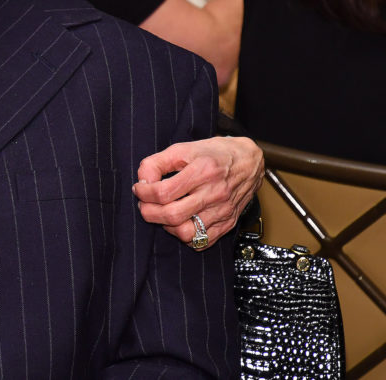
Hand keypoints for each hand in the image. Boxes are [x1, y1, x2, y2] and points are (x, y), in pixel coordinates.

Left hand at [132, 136, 263, 248]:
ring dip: (167, 226)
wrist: (249, 161)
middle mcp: (215, 194)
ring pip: (187, 233)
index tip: (139, 189)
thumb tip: (142, 181)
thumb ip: (157, 163)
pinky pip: (202, 241)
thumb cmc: (214, 154)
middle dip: (149, 213)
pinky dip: (185, 236)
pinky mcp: (228, 223)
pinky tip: (180, 222)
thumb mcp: (182, 149)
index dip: (144, 193)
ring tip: (162, 213)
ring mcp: (223, 211)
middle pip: (173, 215)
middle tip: (144, 204)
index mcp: (203, 171)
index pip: (164, 192)